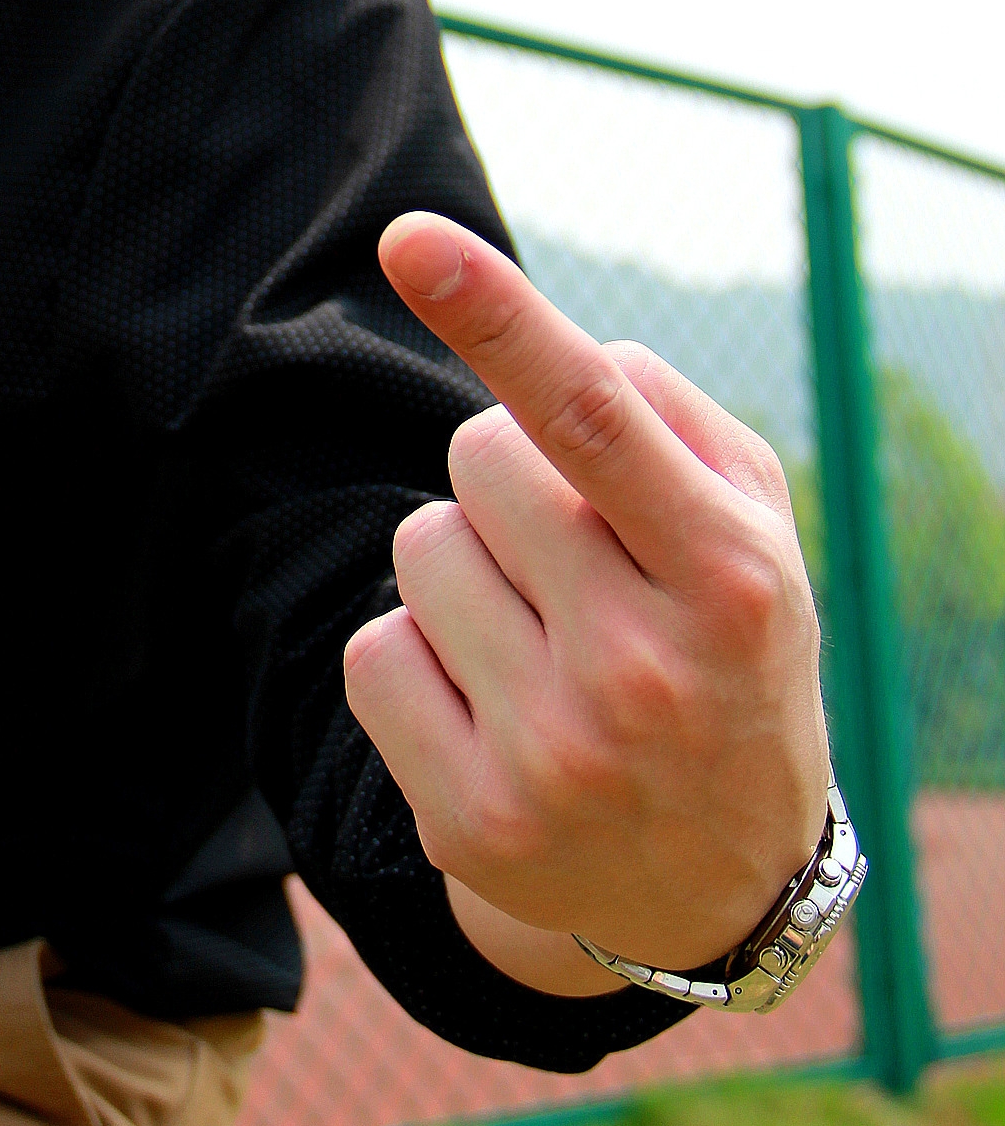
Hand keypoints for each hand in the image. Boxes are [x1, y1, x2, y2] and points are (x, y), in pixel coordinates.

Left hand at [342, 213, 830, 974]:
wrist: (716, 887)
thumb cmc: (724, 652)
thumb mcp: (751, 531)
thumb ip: (664, 417)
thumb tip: (545, 348)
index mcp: (727, 578)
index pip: (589, 417)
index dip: (495, 313)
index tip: (408, 237)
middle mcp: (642, 668)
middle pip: (479, 460)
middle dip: (510, 481)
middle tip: (578, 562)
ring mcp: (552, 753)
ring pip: (419, 545)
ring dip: (464, 567)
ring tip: (542, 637)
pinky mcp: (468, 819)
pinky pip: (373, 650)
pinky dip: (417, 657)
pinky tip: (491, 705)